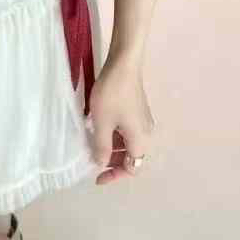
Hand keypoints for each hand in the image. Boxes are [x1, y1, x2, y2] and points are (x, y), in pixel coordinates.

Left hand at [87, 58, 155, 185]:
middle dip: (112, 162)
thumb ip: (101, 147)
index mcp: (140, 140)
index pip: (131, 168)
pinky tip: (100, 127)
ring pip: (128, 143)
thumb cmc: (112, 94)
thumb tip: (101, 163)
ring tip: (93, 143)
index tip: (97, 176)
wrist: (124, 64)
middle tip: (92, 159)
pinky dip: (115, 135)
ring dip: (112, 147)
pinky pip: (127, 131)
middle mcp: (146, 133)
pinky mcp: (138, 110)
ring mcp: (143, 120)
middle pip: (131, 157)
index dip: (114, 175)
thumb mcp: (102, 123)